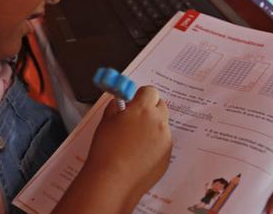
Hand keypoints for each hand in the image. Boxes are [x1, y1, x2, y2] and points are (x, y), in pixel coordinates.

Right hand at [52, 86, 171, 213]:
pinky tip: (137, 155)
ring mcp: (165, 140)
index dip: (140, 96)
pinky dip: (153, 146)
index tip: (133, 102)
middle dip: (149, 109)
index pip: (150, 91)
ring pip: (162, 126)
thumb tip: (120, 102)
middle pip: (160, 106)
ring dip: (151, 128)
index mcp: (143, 109)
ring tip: (132, 142)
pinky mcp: (167, 157)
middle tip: (134, 119)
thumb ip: (116, 107)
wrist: (112, 181)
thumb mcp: (106, 121)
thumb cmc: (106, 150)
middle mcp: (159, 122)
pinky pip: (162, 144)